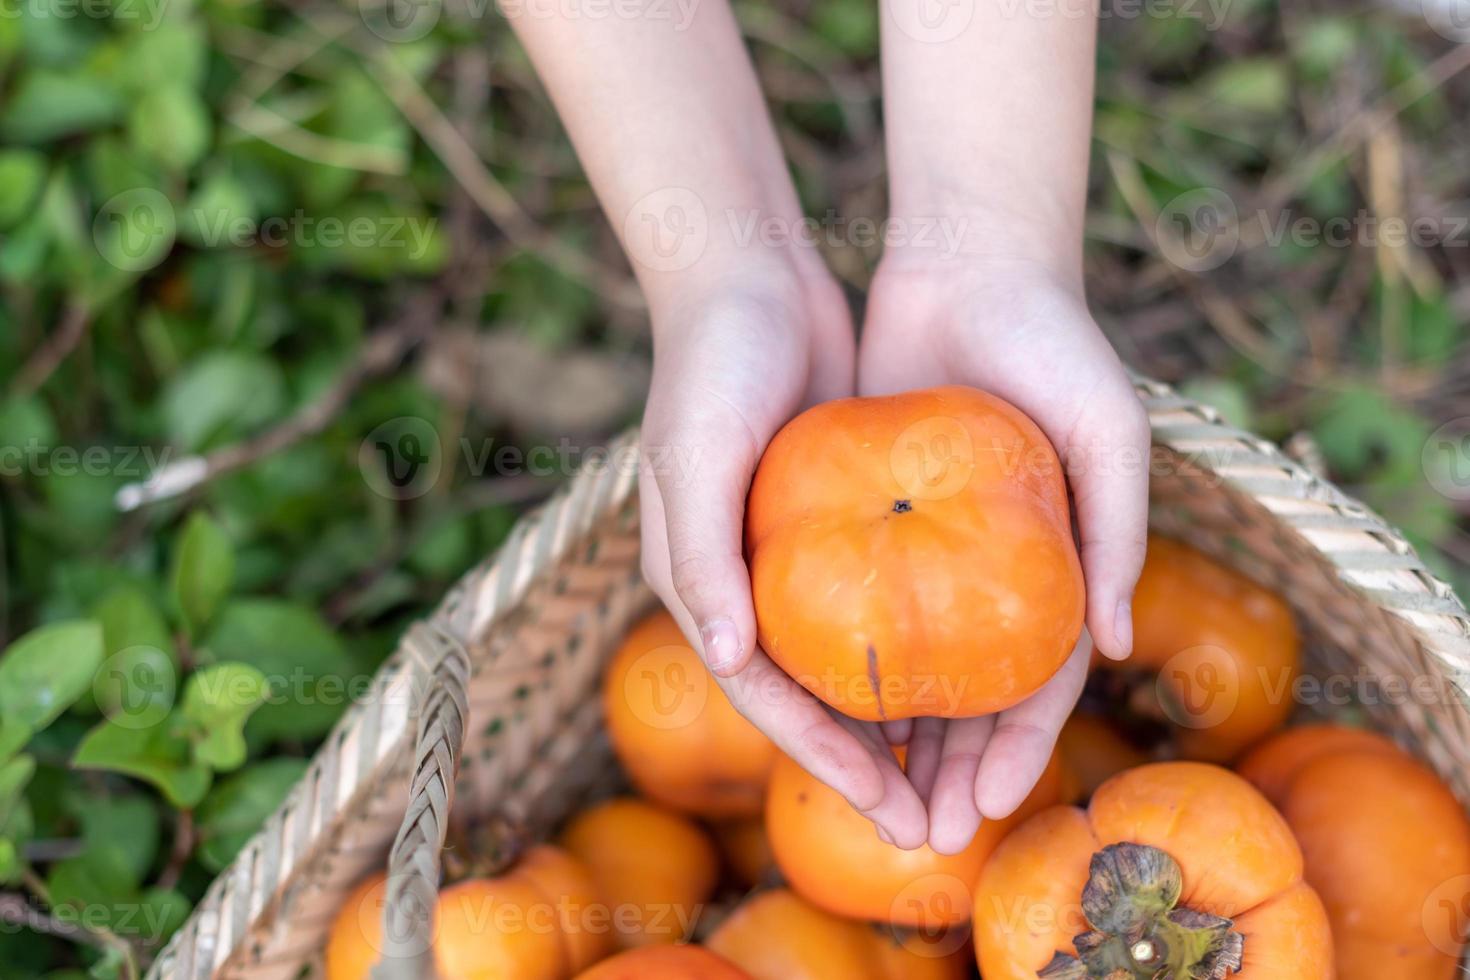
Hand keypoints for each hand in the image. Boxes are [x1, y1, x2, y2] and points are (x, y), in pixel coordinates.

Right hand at [638, 257, 930, 848]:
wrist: (749, 277)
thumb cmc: (712, 363)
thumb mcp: (698, 451)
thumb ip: (702, 556)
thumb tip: (723, 659)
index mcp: (699, 584)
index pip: (765, 696)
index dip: (825, 763)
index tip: (892, 813)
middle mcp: (744, 582)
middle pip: (812, 699)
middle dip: (870, 769)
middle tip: (937, 830)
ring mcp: (793, 554)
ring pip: (852, 663)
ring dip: (900, 725)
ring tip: (962, 780)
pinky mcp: (837, 519)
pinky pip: (882, 601)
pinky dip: (916, 648)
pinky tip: (971, 677)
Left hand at [858, 251, 1149, 852]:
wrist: (969, 263)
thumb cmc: (1055, 341)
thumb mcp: (1106, 427)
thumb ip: (1117, 529)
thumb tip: (1115, 648)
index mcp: (1055, 569)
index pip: (1037, 684)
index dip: (1017, 752)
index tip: (983, 810)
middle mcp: (989, 571)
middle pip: (968, 694)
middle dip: (948, 769)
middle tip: (919, 835)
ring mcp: (928, 548)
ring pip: (909, 664)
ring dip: (893, 736)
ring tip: (868, 798)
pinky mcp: (867, 515)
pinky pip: (855, 600)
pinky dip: (847, 658)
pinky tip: (821, 710)